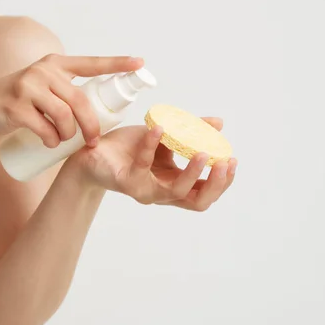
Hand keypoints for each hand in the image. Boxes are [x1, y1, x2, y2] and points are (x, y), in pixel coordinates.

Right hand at [0, 54, 143, 147]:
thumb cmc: (19, 100)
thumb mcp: (42, 85)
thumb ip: (64, 90)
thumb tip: (97, 109)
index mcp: (55, 63)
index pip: (91, 63)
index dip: (116, 64)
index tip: (139, 63)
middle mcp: (43, 70)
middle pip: (80, 100)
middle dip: (91, 125)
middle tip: (93, 140)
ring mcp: (28, 86)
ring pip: (64, 116)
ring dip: (68, 135)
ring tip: (62, 141)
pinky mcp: (16, 106)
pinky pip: (44, 128)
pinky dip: (51, 140)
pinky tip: (49, 143)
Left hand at [71, 118, 236, 210]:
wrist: (92, 152)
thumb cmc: (129, 148)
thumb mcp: (165, 136)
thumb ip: (190, 131)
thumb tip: (218, 123)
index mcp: (175, 183)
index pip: (205, 193)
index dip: (223, 182)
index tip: (233, 160)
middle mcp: (162, 192)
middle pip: (198, 202)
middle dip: (216, 184)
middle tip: (225, 163)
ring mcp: (145, 190)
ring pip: (176, 192)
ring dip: (192, 172)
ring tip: (202, 153)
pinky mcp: (126, 181)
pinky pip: (143, 165)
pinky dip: (152, 145)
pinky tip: (159, 129)